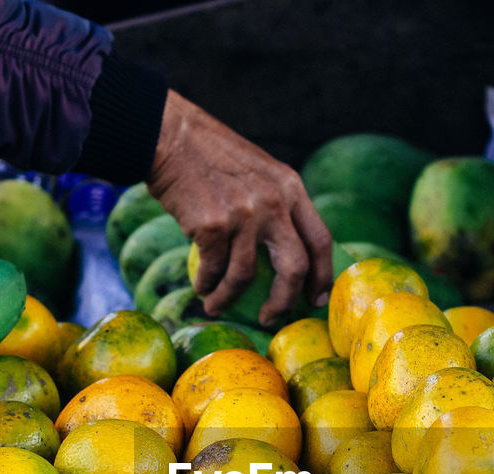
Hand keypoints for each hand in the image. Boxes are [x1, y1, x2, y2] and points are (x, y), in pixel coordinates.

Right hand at [146, 90, 333, 325]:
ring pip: (245, 276)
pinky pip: (213, 269)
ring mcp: (244, 214)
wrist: (171, 136)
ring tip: (217, 304)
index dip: (322, 276)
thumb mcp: (261, 172)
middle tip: (271, 317)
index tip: (314, 299)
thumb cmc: (212, 156)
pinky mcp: (212, 224)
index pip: (320, 240)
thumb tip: (285, 253)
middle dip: (284, 301)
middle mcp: (274, 202)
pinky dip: (207, 284)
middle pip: (295, 268)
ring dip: (229, 298)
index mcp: (291, 188)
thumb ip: (278, 205)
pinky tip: (201, 287)